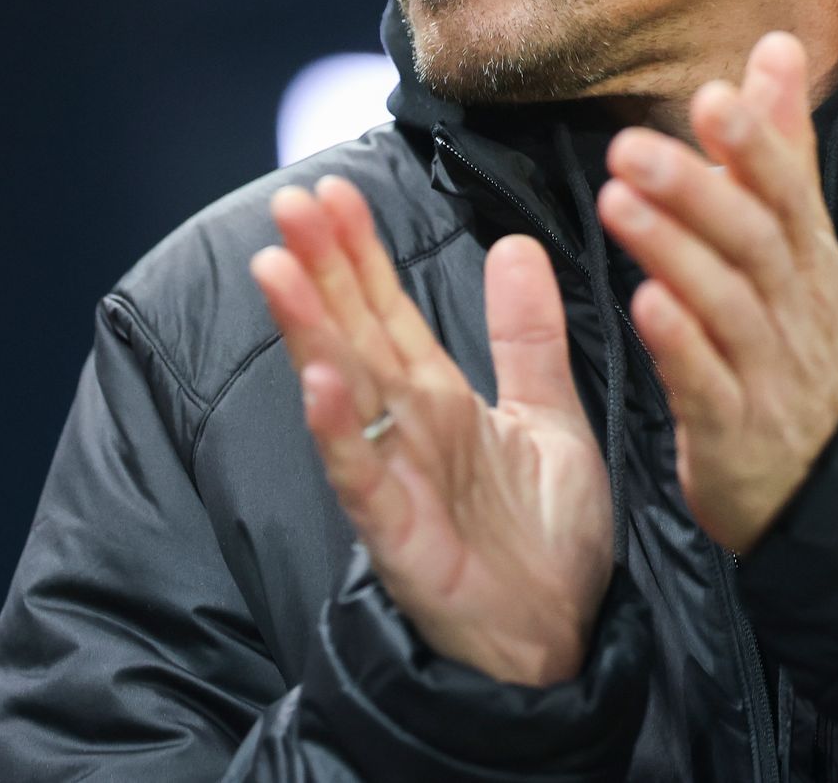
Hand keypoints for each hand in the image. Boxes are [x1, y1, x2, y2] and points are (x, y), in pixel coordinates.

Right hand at [250, 176, 611, 685]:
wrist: (560, 644)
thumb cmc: (545, 542)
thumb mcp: (548, 418)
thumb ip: (525, 337)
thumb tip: (513, 243)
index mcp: (438, 400)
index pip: (386, 310)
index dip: (359, 252)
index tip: (331, 191)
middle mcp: (406, 431)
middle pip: (354, 335)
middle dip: (320, 270)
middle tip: (289, 204)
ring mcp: (395, 481)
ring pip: (343, 393)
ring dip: (309, 331)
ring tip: (278, 269)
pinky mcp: (399, 537)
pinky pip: (363, 478)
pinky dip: (339, 431)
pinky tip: (319, 382)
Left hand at [597, 31, 837, 553]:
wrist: (822, 491)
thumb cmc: (792, 351)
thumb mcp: (795, 247)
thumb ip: (780, 151)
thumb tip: (775, 48)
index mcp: (808, 263)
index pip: (786, 193)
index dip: (754, 144)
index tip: (712, 94)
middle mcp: (795, 312)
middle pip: (753, 241)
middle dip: (697, 189)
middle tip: (631, 145)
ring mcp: (770, 375)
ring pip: (728, 305)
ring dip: (673, 251)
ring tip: (618, 203)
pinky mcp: (737, 434)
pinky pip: (709, 385)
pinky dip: (681, 343)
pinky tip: (645, 304)